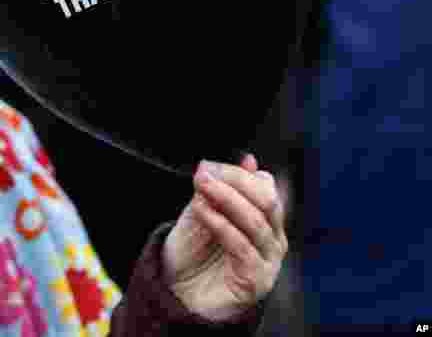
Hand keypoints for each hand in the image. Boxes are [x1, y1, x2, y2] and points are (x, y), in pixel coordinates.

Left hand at [162, 153, 287, 321]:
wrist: (179, 293)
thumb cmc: (193, 251)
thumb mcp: (204, 211)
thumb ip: (224, 188)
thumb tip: (249, 160)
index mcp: (265, 219)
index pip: (264, 186)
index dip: (236, 173)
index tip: (206, 167)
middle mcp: (273, 238)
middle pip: (267, 200)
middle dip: (234, 182)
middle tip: (204, 174)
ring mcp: (268, 260)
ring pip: (256, 221)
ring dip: (226, 199)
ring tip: (201, 188)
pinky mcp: (257, 280)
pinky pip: (242, 246)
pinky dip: (220, 224)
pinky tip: (201, 211)